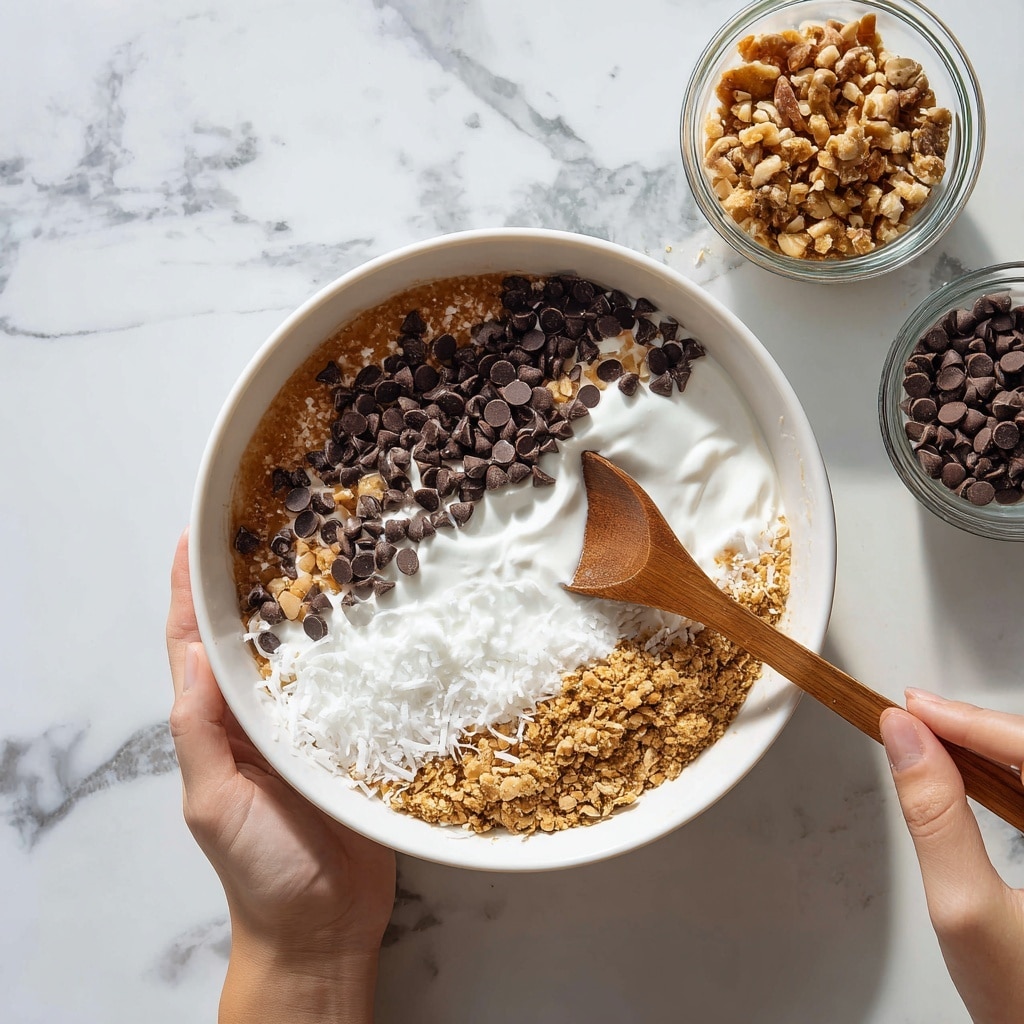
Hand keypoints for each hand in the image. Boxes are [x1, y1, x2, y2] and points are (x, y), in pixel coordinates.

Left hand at [166, 532, 395, 1022]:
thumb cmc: (261, 870)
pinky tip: (388, 613)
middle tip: (284, 521)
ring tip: (337, 549)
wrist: (324, 928)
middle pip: (258, 634)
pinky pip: (361, 683)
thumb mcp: (214, 800)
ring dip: (317, 603)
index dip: (192, 590)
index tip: (200, 535)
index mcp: (222, 722)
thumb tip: (192, 654)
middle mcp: (266, 713)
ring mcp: (315, 723)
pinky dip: (367, 646)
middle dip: (261, 580)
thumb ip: (200, 729)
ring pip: (312, 650)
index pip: (197, 644)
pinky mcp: (361, 737)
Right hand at [880, 691, 1023, 1023]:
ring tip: (933, 731)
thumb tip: (905, 740)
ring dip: (989, 743)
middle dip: (977, 726)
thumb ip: (934, 817)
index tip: (915, 707)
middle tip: (915, 713)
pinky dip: (1004, 770)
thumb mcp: (963, 909)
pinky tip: (969, 767)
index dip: (972, 721)